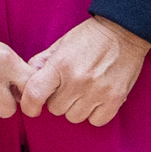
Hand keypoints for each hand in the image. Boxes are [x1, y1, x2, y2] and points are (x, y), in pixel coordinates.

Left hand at [19, 17, 149, 125]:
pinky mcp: (115, 99)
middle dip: (58, 100)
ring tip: (83, 91)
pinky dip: (94, 114)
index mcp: (60, 64)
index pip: (35, 94)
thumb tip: (26, 81)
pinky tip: (96, 98)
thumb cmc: (90, 37)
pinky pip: (96, 121)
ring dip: (76, 108)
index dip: (29, 105)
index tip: (32, 107)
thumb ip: (41, 63)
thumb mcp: (61, 44)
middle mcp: (78, 80)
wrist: (124, 30)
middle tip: (68, 87)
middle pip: (55, 109)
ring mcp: (97, 91)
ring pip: (74, 117)